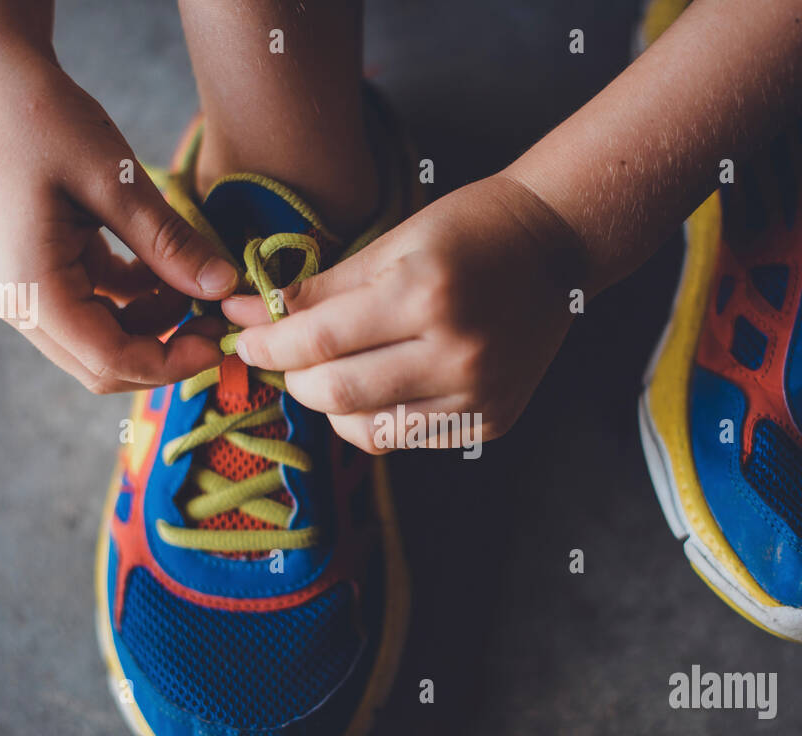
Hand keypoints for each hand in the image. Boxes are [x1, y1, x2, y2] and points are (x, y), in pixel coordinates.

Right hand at [0, 52, 236, 391]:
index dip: (172, 362)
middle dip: (167, 351)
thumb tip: (225, 288)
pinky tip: (168, 269)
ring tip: (199, 284)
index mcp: (33, 291)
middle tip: (219, 320)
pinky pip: (100, 311)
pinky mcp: (45, 275)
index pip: (110, 361)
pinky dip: (139, 301)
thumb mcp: (116, 183)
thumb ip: (169, 244)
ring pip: (105, 342)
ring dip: (156, 325)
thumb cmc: (43, 120)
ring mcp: (31, 293)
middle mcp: (24, 305)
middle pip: (104, 366)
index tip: (222, 340)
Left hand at [224, 174, 583, 451]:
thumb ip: (321, 288)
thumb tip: (248, 314)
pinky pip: (407, 437)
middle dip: (295, 379)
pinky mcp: (490, 420)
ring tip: (331, 372)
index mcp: (425, 294)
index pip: (320, 340)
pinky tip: (379, 385)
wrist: (555, 250)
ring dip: (332, 406)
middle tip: (285, 358)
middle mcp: (455, 352)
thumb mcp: (393, 243)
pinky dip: (376, 418)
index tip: (246, 339)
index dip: (269, 344)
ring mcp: (477, 394)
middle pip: (337, 393)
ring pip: (367, 431)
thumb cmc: (470, 231)